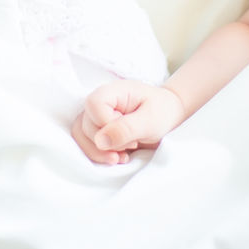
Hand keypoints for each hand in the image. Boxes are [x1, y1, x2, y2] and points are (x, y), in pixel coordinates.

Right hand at [71, 80, 185, 164]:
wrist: (167, 115)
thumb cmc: (161, 112)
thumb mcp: (150, 120)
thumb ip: (126, 128)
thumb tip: (100, 140)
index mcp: (113, 91)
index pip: (94, 105)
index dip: (107, 124)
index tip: (131, 134)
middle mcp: (99, 102)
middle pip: (86, 124)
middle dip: (108, 143)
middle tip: (133, 145)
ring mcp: (95, 116)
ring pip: (81, 136)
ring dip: (100, 153)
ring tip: (123, 157)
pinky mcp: (96, 130)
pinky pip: (85, 144)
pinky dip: (99, 155)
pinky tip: (118, 158)